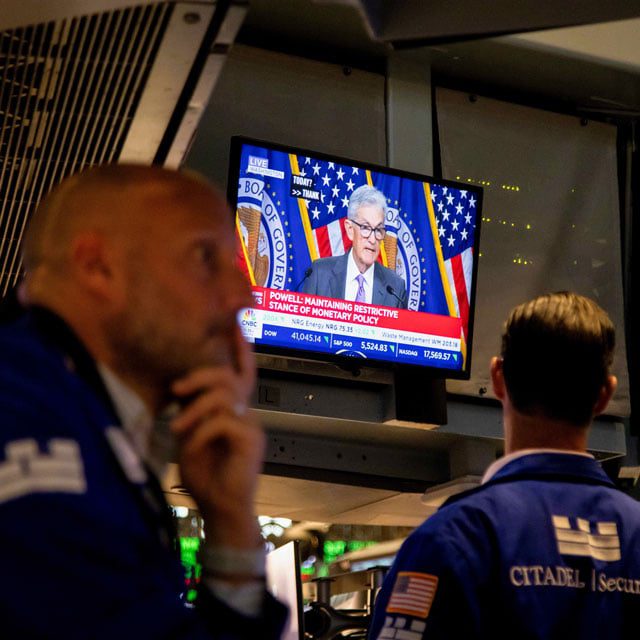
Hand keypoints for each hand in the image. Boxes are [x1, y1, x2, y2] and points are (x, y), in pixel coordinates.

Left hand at [170, 327, 262, 548]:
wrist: (221, 510)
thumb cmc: (206, 476)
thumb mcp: (193, 438)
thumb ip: (194, 413)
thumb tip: (184, 391)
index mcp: (236, 410)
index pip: (242, 372)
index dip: (241, 348)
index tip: (237, 322)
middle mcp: (247, 412)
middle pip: (229, 376)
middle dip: (201, 376)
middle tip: (177, 391)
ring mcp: (251, 425)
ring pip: (224, 395)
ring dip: (195, 409)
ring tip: (177, 429)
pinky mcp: (251, 439)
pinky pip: (223, 420)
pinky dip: (201, 431)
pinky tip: (192, 446)